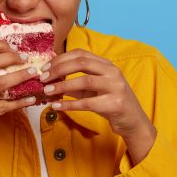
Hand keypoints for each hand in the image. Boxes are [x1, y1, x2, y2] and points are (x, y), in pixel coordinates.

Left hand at [40, 49, 156, 163]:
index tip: (45, 67)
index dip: (61, 59)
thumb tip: (51, 82)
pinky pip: (87, 103)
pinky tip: (56, 106)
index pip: (81, 54)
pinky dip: (69, 104)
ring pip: (85, 81)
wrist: (133, 121)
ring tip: (46, 91)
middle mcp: (112, 72)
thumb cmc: (111, 103)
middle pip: (82, 63)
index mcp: (106, 65)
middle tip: (43, 78)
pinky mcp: (115, 104)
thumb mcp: (93, 91)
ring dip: (62, 85)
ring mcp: (115, 87)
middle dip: (59, 69)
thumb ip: (75, 85)